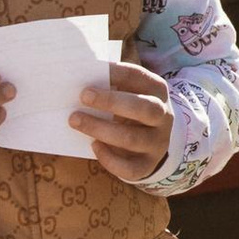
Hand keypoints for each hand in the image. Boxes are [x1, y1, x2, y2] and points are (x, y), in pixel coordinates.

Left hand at [72, 58, 176, 185]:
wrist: (152, 140)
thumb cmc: (130, 109)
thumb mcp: (128, 93)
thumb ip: (110, 85)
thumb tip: (79, 76)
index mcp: (157, 91)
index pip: (140, 78)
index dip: (117, 73)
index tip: (92, 70)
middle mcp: (163, 116)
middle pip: (143, 108)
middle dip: (112, 101)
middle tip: (83, 96)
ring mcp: (157, 143)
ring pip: (132, 138)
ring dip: (101, 129)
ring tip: (75, 120)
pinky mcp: (148, 165)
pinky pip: (130, 167)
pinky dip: (109, 158)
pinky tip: (94, 146)